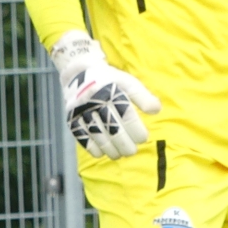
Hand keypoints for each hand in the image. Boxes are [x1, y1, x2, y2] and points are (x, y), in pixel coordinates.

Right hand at [50, 33, 160, 159]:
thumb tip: (156, 110)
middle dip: (125, 143)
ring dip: (110, 149)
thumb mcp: (127, 82)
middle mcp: (95, 101)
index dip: (136, 129)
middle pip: (112, 127)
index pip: (126, 114)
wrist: (78, 73)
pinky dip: (93, 148)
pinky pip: (82, 136)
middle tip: (132, 151)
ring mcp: (81, 111)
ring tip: (120, 154)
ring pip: (98, 135)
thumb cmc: (109, 80)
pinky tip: (102, 153)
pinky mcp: (71, 118)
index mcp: (111, 91)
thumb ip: (143, 96)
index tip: (143, 138)